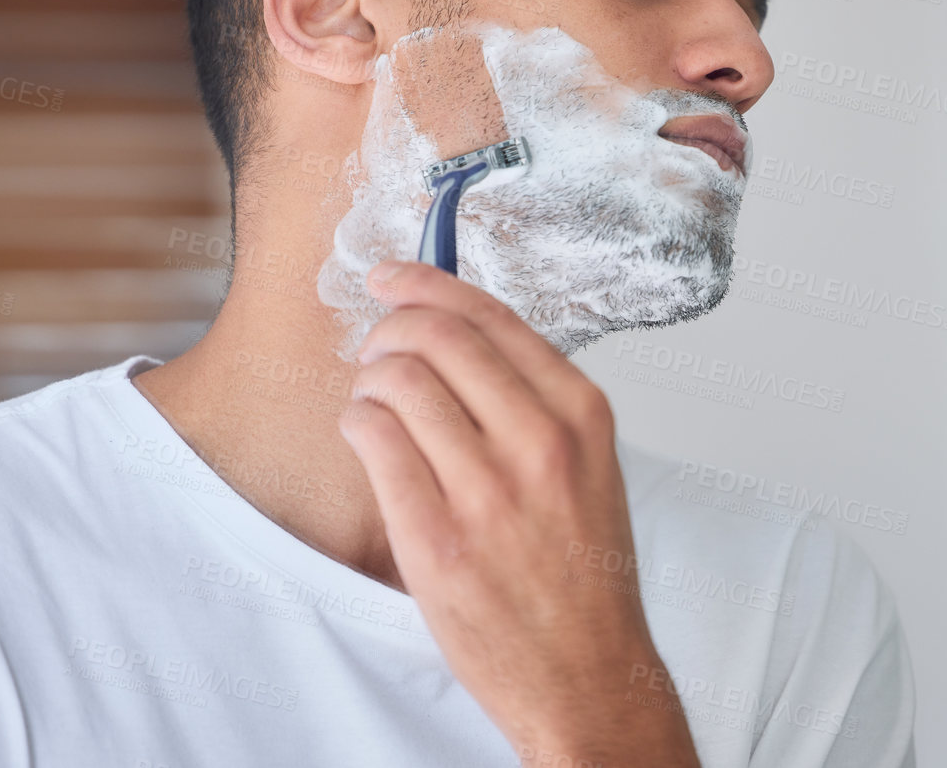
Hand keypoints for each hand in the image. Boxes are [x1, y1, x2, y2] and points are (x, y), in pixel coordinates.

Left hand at [339, 260, 700, 766]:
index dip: (427, 284)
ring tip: (376, 404)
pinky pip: (374, 441)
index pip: (490, 317)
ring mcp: (489, 492)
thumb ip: (536, 400)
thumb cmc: (582, 569)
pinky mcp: (439, 540)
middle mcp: (541, 442)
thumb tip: (459, 332)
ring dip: (370, 381)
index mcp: (582, 414)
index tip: (392, 277)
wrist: (587, 670)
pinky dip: (358, 425)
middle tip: (377, 346)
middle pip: (437, 337)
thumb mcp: (589, 464)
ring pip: (398, 383)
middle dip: (390, 328)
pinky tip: (368, 438)